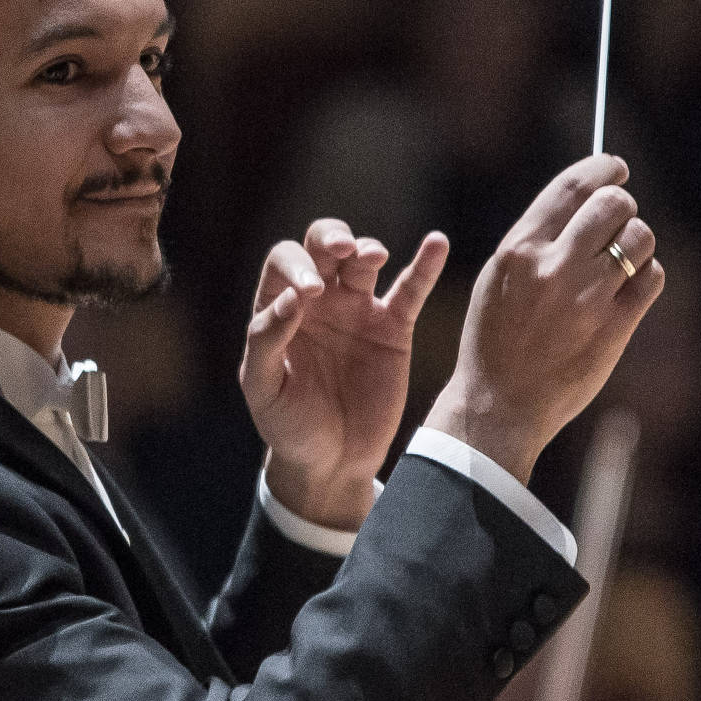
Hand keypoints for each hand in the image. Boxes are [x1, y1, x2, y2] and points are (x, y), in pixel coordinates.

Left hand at [240, 220, 450, 528]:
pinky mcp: (393, 330)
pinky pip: (411, 290)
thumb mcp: (263, 389)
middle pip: (323, 246)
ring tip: (371, 256)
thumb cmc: (288, 425)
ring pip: (363, 261)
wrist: (332, 462)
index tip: (309, 294)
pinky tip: (437, 243)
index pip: (285, 262)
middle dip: (331, 238)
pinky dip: (426, 266)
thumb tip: (291, 298)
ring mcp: (358, 311)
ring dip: (367, 249)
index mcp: (281, 307)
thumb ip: (265, 341)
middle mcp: (319, 300)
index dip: (296, 267)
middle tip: (340, 250)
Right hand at [425, 154, 663, 482]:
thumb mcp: (500, 278)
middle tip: (619, 218)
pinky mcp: (614, 328)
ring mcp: (586, 299)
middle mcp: (554, 268)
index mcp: (519, 249)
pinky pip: (651, 278)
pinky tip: (630, 288)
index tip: (616, 166)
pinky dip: (647, 276)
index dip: (602, 167)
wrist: (498, 405)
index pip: (572, 186)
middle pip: (613, 205)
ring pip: (639, 238)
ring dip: (637, 242)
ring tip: (622, 261)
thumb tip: (585, 198)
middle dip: (623, 205)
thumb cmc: (496, 339)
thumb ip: (537, 239)